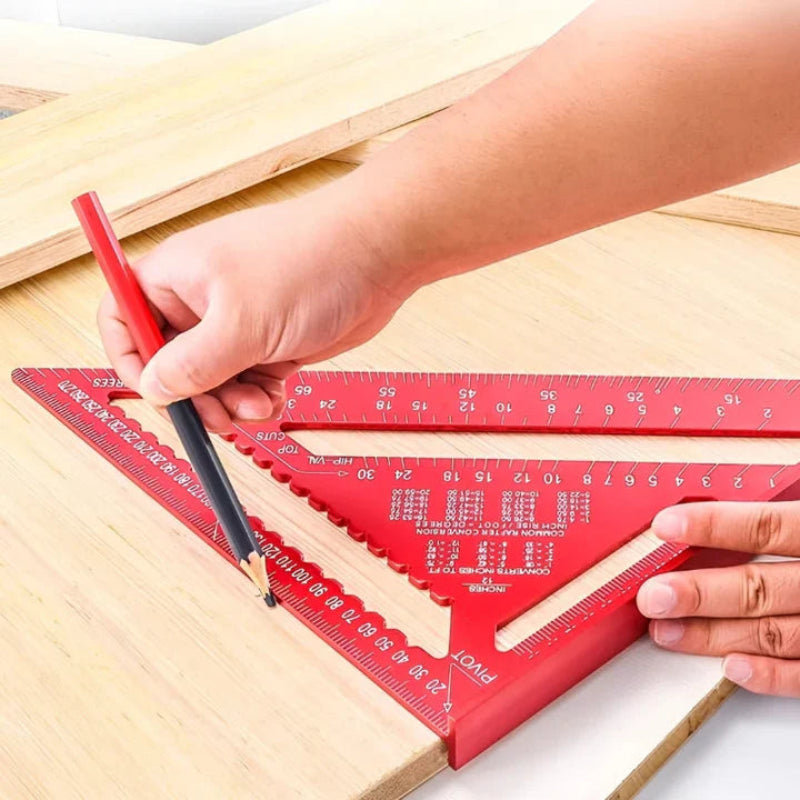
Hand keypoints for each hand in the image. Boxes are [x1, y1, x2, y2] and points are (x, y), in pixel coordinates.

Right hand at [98, 187, 417, 432]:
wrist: (379, 254)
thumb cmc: (310, 262)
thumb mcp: (241, 323)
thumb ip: (192, 363)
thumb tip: (154, 389)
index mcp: (175, 278)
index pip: (123, 320)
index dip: (130, 360)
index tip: (157, 393)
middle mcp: (201, 300)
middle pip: (171, 362)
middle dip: (195, 396)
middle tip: (220, 417)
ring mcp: (239, 321)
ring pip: (215, 380)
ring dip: (233, 403)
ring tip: (261, 405)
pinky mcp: (272, 340)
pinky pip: (250, 382)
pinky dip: (260, 398)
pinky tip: (278, 399)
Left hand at [637, 501, 799, 695]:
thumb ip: (785, 511)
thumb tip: (734, 489)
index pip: (766, 527)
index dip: (713, 526)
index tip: (664, 526)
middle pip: (759, 588)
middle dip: (698, 594)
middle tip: (651, 596)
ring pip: (773, 633)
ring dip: (714, 635)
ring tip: (665, 632)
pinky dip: (769, 674)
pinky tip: (730, 668)